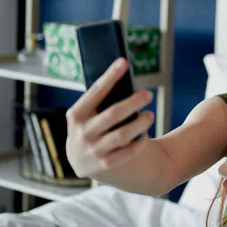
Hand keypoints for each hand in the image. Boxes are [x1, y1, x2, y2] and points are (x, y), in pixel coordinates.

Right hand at [65, 58, 154, 177]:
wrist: (81, 159)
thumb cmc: (91, 125)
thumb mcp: (88, 113)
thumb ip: (101, 99)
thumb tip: (123, 74)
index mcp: (77, 115)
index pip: (96, 91)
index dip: (110, 76)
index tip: (124, 62)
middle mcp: (82, 133)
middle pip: (113, 114)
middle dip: (133, 102)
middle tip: (149, 94)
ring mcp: (93, 151)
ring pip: (122, 135)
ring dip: (139, 123)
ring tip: (150, 115)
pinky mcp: (105, 164)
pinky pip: (127, 153)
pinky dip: (138, 142)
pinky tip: (144, 134)